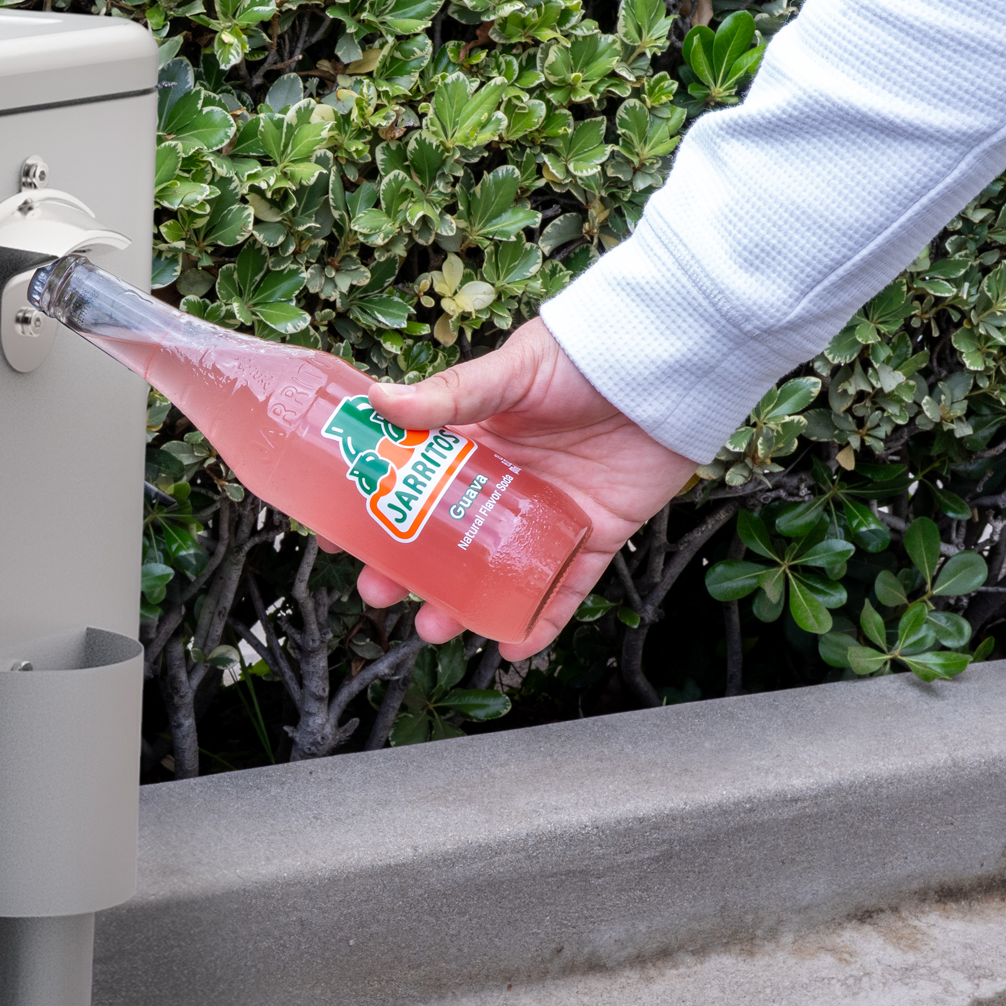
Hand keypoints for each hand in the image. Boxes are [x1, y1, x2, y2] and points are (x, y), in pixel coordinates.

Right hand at [321, 319, 697, 660]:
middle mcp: (505, 484)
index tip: (341, 536)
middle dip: (409, 573)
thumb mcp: (510, 372)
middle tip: (381, 593)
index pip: (412, 483)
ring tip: (436, 628)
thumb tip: (378, 398)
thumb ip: (451, 393)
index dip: (376, 511)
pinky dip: (541, 621)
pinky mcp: (594, 537)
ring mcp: (547, 515)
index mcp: (475, 442)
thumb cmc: (583, 357)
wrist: (665, 366)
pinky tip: (513, 647)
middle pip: (445, 540)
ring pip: (495, 572)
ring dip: (463, 606)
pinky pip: (564, 588)